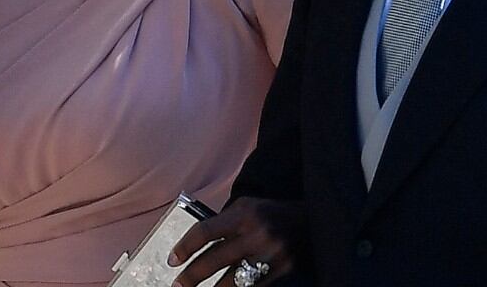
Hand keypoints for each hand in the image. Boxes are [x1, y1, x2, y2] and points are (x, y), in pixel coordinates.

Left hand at [169, 198, 304, 286]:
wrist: (313, 221)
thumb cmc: (274, 213)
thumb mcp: (249, 206)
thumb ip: (226, 222)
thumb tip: (197, 244)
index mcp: (245, 212)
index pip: (206, 231)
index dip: (185, 247)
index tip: (173, 259)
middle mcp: (256, 233)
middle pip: (214, 260)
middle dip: (191, 276)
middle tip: (178, 285)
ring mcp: (269, 255)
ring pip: (230, 281)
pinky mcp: (280, 272)